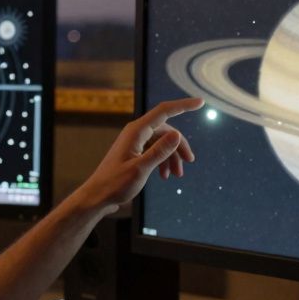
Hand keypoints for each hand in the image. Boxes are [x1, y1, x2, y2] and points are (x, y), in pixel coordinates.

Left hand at [72, 97, 203, 214]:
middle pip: (166, 130)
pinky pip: (154, 150)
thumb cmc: (115, 184)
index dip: (183, 105)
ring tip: (177, 175)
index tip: (200, 102)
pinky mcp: (134, 152)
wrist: (98, 197)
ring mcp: (134, 142)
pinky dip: (163, 161)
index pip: (164, 111)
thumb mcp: (141, 169)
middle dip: (179, 145)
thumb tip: (177, 134)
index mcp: (136, 131)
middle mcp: (135, 133)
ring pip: (162, 142)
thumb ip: (159, 151)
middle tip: (189, 161)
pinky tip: (165, 176)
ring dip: (172, 156)